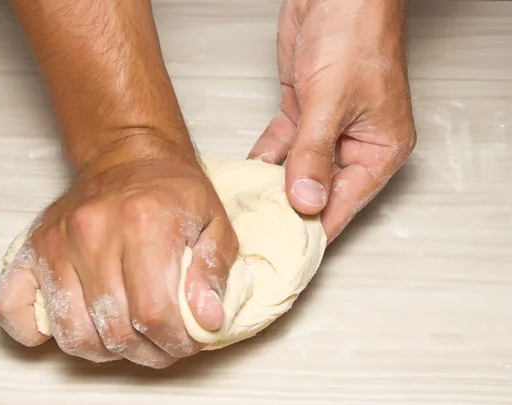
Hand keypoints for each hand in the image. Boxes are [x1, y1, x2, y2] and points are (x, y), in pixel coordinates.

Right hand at [0, 135, 238, 367]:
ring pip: (72, 331)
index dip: (175, 343)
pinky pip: (13, 306)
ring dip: (105, 351)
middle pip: (115, 330)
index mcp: (144, 225)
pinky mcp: (34, 249)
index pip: (154, 313)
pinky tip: (72, 326)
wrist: (129, 156)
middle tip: (163, 345)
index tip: (185, 342)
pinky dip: (34, 331)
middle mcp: (94, 233)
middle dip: (147, 352)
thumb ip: (213, 271)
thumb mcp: (215, 221)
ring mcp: (57, 242)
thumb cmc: (172, 190)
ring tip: (128, 339)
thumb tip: (206, 320)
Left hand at [249, 0, 415, 241]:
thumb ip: (314, 154)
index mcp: (379, 148)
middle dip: (290, 209)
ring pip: (297, 169)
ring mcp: (326, 128)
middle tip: (260, 234)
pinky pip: (283, 145)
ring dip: (273, 186)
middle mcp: (354, 143)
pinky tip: (247, 175)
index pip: (345, 202)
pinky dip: (265, 159)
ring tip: (247, 212)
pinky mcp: (302, 112)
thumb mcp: (331, 102)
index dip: (317, 229)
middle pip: (320, 190)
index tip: (291, 253)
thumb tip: (306, 200)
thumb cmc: (356, 33)